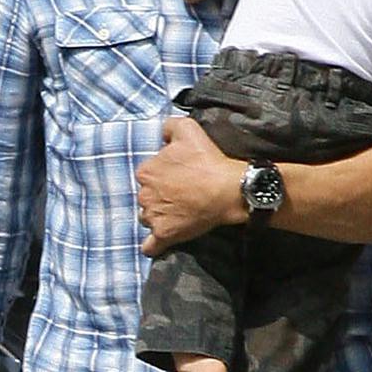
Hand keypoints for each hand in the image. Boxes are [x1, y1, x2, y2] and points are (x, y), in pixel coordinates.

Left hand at [136, 116, 247, 254]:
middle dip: (158, 195)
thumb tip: (162, 134)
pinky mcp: (164, 235)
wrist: (227, 190)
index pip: (146, 174)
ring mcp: (153, 217)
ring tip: (176, 213)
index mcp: (146, 171)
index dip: (161, 174)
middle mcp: (144, 195)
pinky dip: (152, 245)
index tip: (177, 176)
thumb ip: (168, 126)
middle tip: (179, 194)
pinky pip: (150, 246)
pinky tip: (159, 240)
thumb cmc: (207, 160)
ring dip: (157, 216)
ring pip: (147, 218)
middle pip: (146, 196)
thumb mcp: (187, 129)